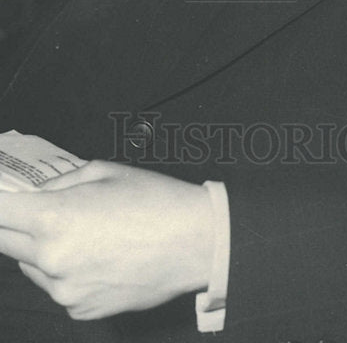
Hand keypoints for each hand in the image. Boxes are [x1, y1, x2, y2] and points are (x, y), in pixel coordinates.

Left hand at [0, 160, 214, 319]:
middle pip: (4, 242)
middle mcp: (52, 259)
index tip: (3, 201)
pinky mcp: (79, 309)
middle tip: (38, 212)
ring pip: (30, 266)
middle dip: (14, 225)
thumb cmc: (156, 201)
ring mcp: (64, 290)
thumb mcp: (104, 171)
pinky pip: (56, 286)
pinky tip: (97, 254)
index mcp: (55, 219)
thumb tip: (36, 194)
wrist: (194, 242)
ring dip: (41, 249)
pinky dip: (65, 271)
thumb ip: (60, 182)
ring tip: (82, 231)